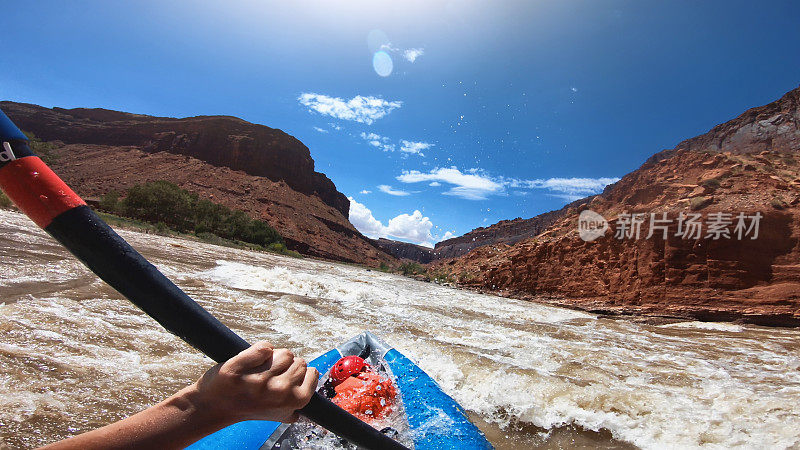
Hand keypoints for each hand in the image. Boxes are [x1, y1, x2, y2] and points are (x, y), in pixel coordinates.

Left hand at [187, 341, 318, 423]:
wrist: (214, 407)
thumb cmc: (245, 407)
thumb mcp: (274, 415)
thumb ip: (290, 411)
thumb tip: (299, 412)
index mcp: (293, 401)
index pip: (311, 372)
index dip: (298, 374)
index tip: (283, 380)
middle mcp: (278, 391)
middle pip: (297, 360)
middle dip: (285, 365)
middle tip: (268, 376)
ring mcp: (258, 380)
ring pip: (281, 352)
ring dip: (272, 356)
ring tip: (258, 370)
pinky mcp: (239, 367)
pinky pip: (263, 346)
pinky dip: (258, 348)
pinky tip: (250, 360)